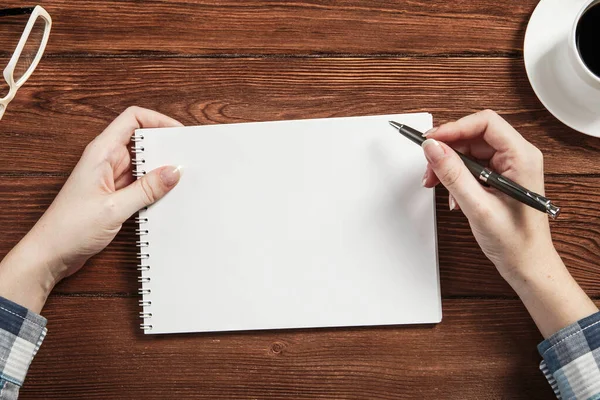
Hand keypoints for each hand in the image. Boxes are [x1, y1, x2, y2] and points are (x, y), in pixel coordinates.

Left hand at [0, 106, 182, 311]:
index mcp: (101, 152)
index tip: (179, 133)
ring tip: (180, 180)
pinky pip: (140, 183)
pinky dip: (154, 187)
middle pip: (142, 140)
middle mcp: (106, 160)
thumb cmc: (69, 228)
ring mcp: (111, 177)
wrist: (50, 254)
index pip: (133, 118)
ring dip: (160, 170)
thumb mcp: (114, 208)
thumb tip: (174, 171)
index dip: (158, 120)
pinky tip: (166, 197)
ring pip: (143, 163)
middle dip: (165, 147)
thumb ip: (147, 189)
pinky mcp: (114, 194)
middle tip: (187, 158)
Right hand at [422, 110, 596, 336]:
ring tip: (436, 183)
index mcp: (522, 157)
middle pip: (474, 134)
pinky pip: (471, 165)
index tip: (430, 140)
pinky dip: (455, 176)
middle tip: (429, 166)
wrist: (527, 264)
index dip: (454, 127)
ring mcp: (509, 166)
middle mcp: (517, 157)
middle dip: (447, 149)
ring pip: (469, 150)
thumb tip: (433, 148)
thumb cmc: (516, 241)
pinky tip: (452, 194)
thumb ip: (453, 174)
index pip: (485, 123)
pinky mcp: (499, 176)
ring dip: (448, 164)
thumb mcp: (478, 206)